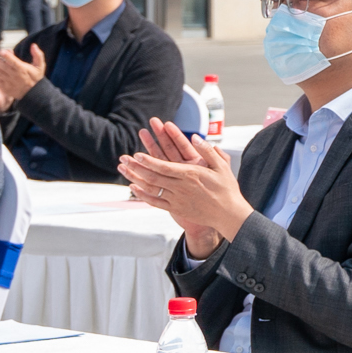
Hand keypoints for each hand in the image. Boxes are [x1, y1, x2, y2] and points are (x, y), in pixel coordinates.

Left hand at [117, 118, 251, 257]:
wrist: (229, 215)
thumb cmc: (227, 189)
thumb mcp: (222, 166)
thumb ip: (208, 151)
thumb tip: (195, 137)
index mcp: (191, 174)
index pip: (165, 167)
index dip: (149, 161)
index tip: (137, 154)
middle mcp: (181, 186)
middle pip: (154, 176)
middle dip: (136, 166)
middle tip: (123, 158)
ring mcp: (177, 199)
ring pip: (152, 187)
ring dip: (135, 177)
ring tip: (123, 169)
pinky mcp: (176, 209)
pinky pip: (155, 202)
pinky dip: (143, 195)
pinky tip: (133, 187)